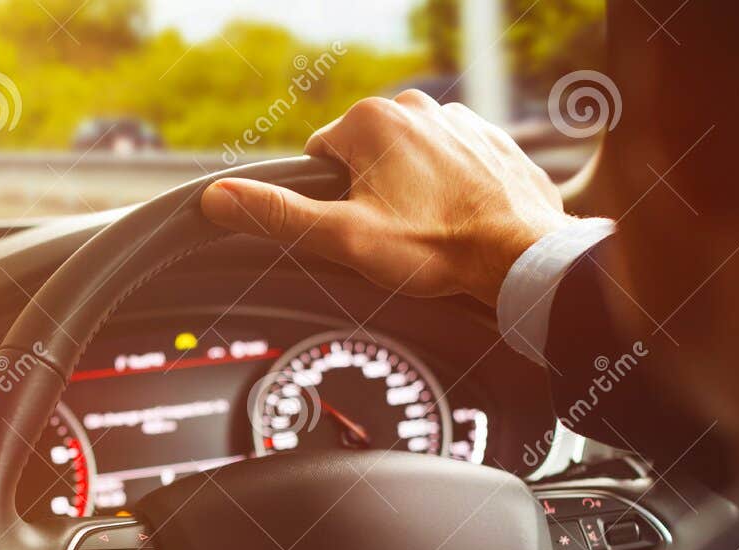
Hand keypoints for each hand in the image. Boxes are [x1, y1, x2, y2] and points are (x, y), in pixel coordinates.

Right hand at [200, 92, 573, 306]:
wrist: (521, 254)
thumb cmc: (435, 248)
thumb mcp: (343, 238)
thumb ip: (277, 215)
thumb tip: (216, 197)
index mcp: (370, 121)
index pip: (320, 158)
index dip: (330, 201)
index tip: (356, 228)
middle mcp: (414, 105)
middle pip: (365, 158)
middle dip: (371, 195)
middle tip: (394, 237)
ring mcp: (458, 119)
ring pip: (409, 161)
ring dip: (411, 193)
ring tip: (430, 232)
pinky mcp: (491, 139)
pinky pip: (452, 165)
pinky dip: (450, 191)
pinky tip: (459, 222)